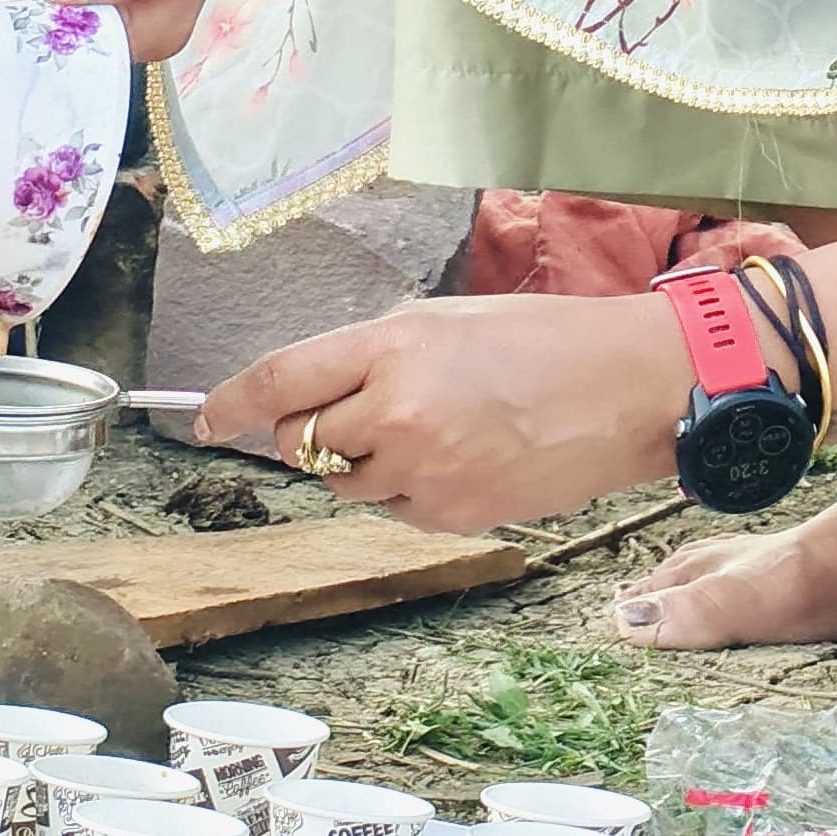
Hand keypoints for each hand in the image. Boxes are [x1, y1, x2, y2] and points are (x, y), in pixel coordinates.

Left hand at [197, 289, 682, 531]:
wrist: (630, 389)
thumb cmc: (546, 340)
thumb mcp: (446, 320)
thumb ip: (374, 354)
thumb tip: (314, 389)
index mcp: (392, 345)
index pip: (281, 380)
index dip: (232, 403)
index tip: (206, 420)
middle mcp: (397, 411)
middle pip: (301, 441)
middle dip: (315, 431)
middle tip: (368, 412)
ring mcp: (424, 471)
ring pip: (345, 482)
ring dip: (366, 463)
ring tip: (436, 430)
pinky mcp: (451, 515)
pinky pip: (395, 509)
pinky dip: (411, 490)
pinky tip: (465, 458)